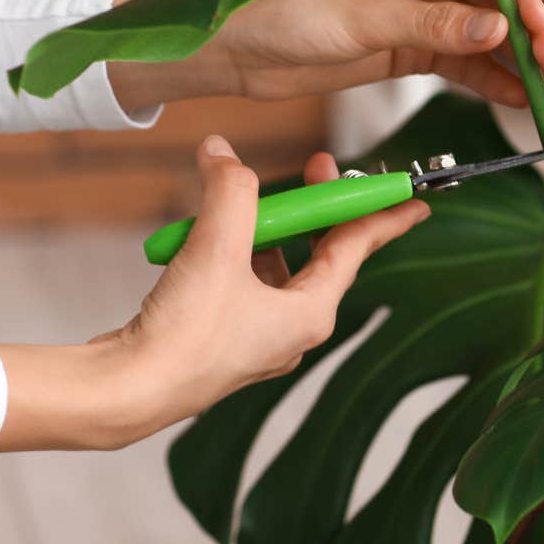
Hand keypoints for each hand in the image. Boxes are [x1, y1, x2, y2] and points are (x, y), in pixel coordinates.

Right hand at [0, 136, 427, 451]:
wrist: (132, 390)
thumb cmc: (185, 334)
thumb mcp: (218, 246)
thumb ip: (230, 191)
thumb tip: (223, 153)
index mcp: (310, 313)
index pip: (357, 249)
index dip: (383, 215)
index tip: (412, 198)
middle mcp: (291, 328)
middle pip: (319, 254)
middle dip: (317, 208)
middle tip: (317, 166)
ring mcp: (256, 335)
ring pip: (276, 265)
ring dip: (264, 227)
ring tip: (240, 199)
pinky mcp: (220, 337)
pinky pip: (241, 280)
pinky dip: (231, 251)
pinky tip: (205, 236)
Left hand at [107, 0, 543, 108]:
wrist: (230, 44)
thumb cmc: (283, 4)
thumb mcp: (366, 17)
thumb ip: (436, 25)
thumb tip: (500, 31)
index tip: (541, 30)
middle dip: (525, 31)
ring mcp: (414, 2)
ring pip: (480, 28)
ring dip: (512, 59)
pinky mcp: (404, 40)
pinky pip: (457, 57)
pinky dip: (485, 77)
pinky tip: (514, 97)